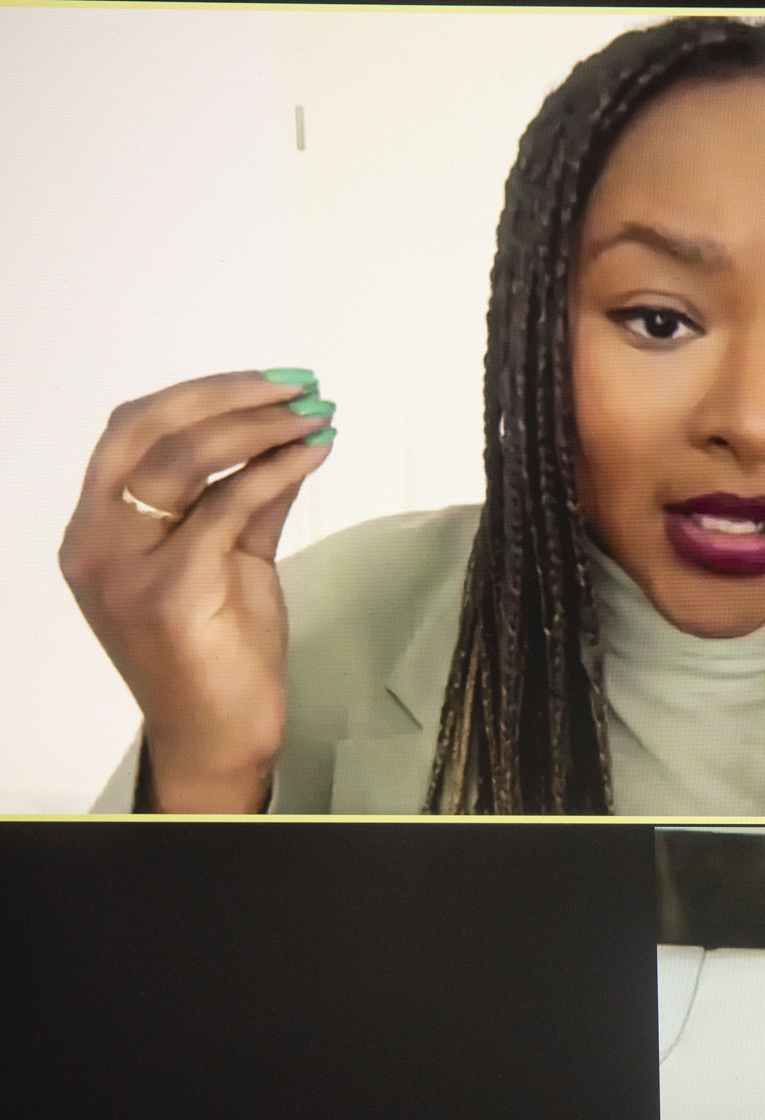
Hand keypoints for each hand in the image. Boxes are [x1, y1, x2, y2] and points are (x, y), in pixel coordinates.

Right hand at [58, 370, 336, 811]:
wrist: (219, 737)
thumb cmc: (220, 655)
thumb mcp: (230, 563)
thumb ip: (244, 504)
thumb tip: (283, 440)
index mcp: (96, 530)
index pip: (132, 431)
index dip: (202, 394)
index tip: (272, 381)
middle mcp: (95, 542)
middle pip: (148, 429)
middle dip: (228, 395)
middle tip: (299, 386)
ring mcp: (125, 567)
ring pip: (185, 460)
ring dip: (259, 426)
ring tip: (314, 413)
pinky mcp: (170, 592)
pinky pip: (227, 508)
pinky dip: (275, 470)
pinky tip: (313, 454)